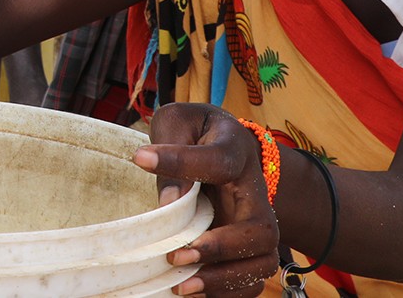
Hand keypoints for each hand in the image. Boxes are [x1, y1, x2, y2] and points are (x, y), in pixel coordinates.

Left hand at [134, 103, 279, 296]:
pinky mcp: (247, 246)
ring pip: (262, 261)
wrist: (223, 142)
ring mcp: (254, 222)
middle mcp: (253, 192)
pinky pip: (252, 280)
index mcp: (235, 152)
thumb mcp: (179, 122)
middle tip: (176, 256)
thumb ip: (173, 148)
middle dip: (221, 250)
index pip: (217, 161)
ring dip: (225, 280)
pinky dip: (228, 292)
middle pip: (261, 230)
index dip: (180, 161)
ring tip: (183, 286)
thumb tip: (168, 201)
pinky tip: (193, 291)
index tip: (141, 159)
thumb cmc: (195, 131)